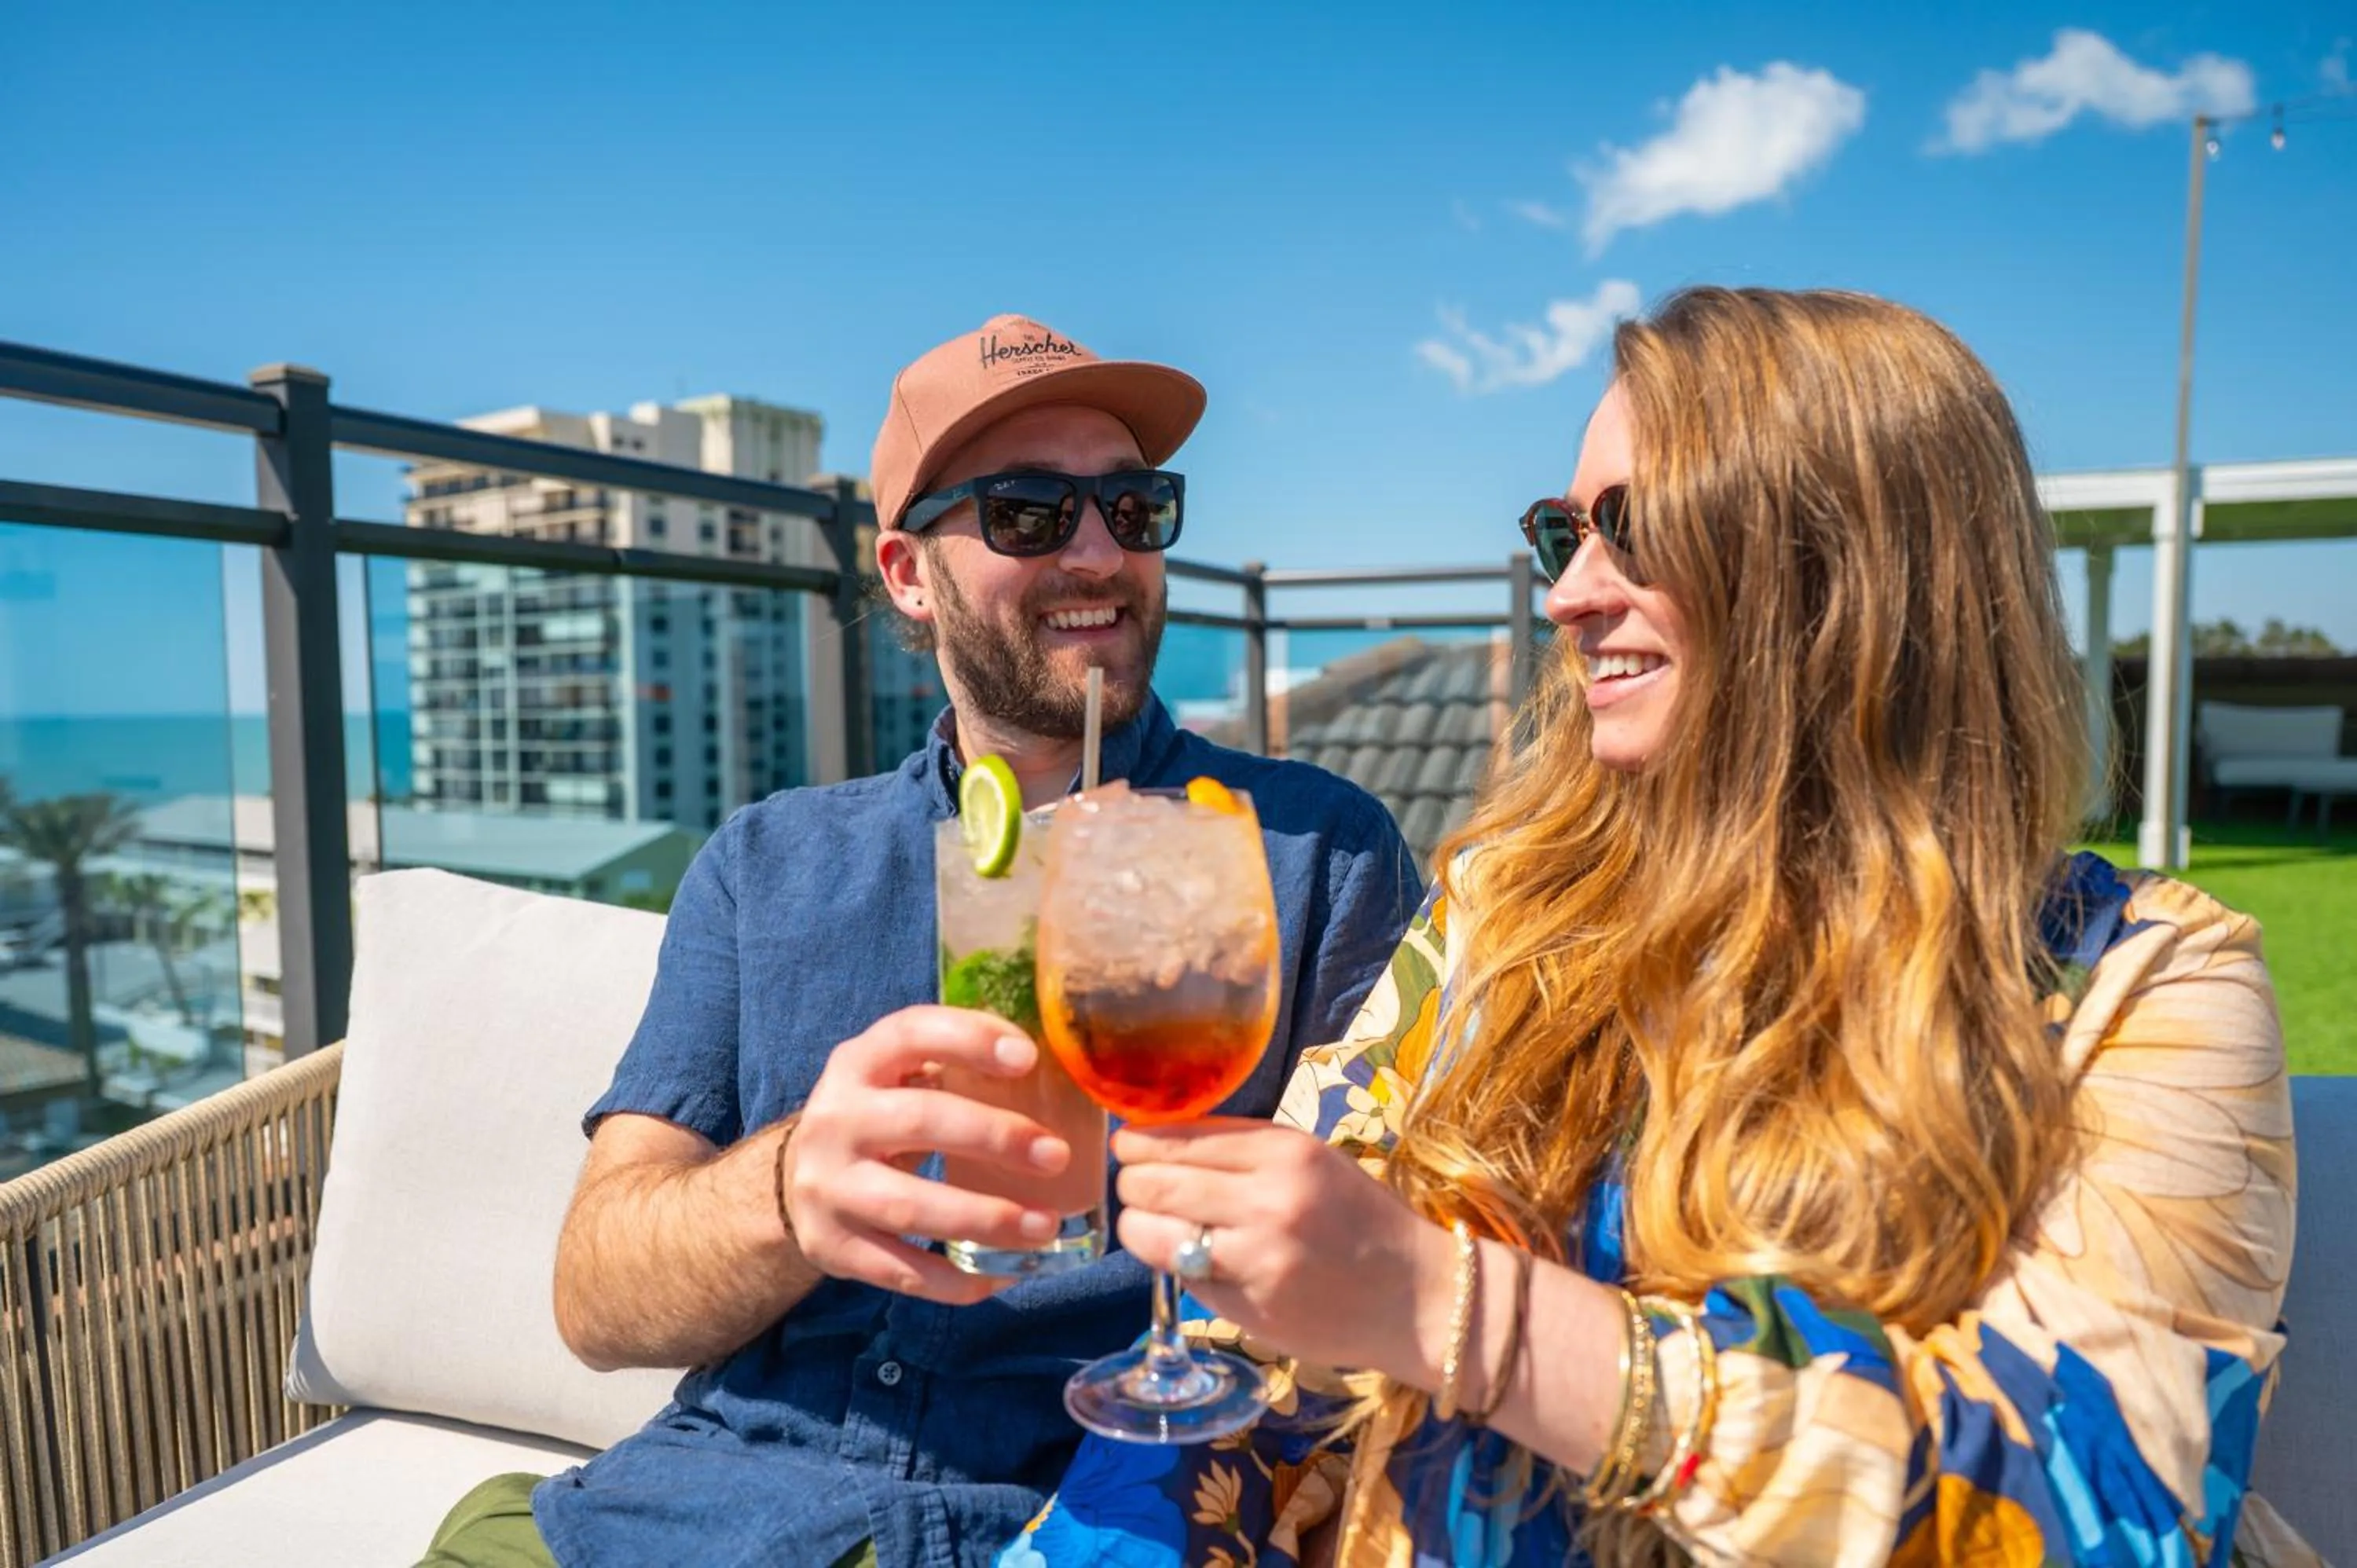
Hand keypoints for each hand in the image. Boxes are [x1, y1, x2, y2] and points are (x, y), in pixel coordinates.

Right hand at [783, 1006, 1075, 1304]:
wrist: (797, 1177)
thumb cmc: (879, 1116)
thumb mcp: (897, 1076)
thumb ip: (954, 1067)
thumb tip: (1058, 1075)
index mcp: (858, 1063)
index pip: (909, 1033)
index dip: (968, 1038)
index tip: (1028, 1058)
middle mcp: (835, 1120)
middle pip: (918, 1121)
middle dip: (995, 1137)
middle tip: (1056, 1156)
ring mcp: (828, 1188)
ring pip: (910, 1206)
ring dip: (985, 1218)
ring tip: (1045, 1226)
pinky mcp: (831, 1246)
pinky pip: (901, 1270)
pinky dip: (957, 1280)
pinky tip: (1007, 1272)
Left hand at [1112, 1119, 1451, 1379]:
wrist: (1417, 1295)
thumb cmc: (1362, 1221)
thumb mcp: (1313, 1162)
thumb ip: (1244, 1151)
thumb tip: (1161, 1143)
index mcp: (1286, 1150)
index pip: (1182, 1137)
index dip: (1139, 1142)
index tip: (1126, 1146)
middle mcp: (1269, 1198)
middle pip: (1155, 1182)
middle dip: (1132, 1184)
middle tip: (1132, 1187)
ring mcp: (1257, 1257)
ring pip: (1152, 1234)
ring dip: (1138, 1228)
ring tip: (1147, 1226)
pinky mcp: (1249, 1308)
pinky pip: (1183, 1278)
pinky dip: (1175, 1268)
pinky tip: (1193, 1260)